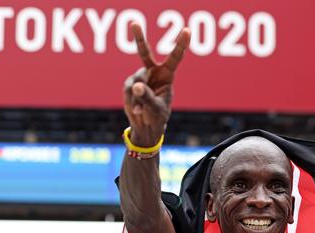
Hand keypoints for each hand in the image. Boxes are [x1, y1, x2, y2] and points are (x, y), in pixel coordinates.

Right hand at [123, 23, 189, 146]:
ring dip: (138, 98)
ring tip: (142, 110)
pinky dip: (131, 102)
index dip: (180, 44)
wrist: (146, 127)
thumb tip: (136, 86)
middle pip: (144, 53)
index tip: (187, 31)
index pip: (174, 58)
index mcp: (167, 76)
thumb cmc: (157, 117)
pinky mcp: (129, 84)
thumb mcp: (155, 109)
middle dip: (139, 38)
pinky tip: (136, 110)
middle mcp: (153, 72)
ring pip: (135, 81)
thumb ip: (147, 98)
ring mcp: (140, 77)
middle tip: (134, 23)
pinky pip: (127, 89)